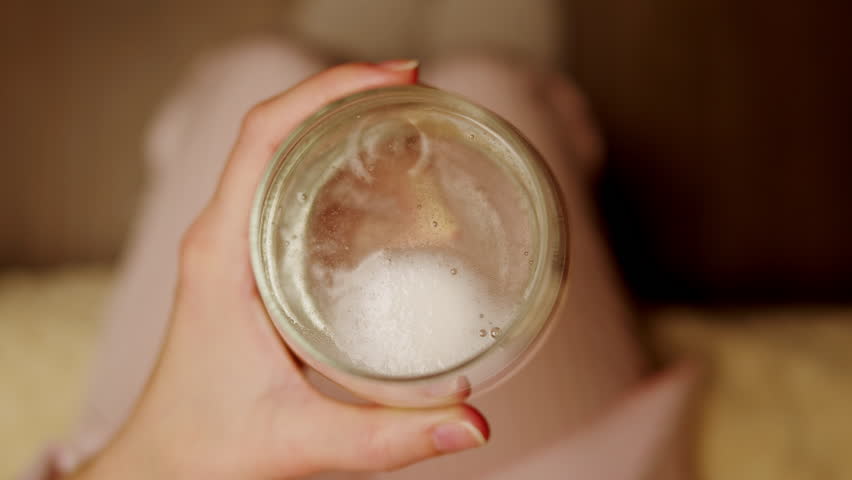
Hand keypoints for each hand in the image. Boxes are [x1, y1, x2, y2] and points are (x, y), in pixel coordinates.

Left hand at [69, 61, 488, 479]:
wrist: (166, 463)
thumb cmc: (212, 447)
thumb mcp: (302, 441)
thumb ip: (390, 436)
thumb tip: (473, 423)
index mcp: (222, 254)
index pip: (263, 137)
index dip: (326, 91)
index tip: (395, 78)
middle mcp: (223, 235)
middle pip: (278, 128)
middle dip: (347, 96)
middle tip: (420, 95)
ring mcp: (232, 244)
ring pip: (282, 153)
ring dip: (340, 127)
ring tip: (410, 126)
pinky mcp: (248, 261)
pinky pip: (287, 189)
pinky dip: (334, 168)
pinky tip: (384, 187)